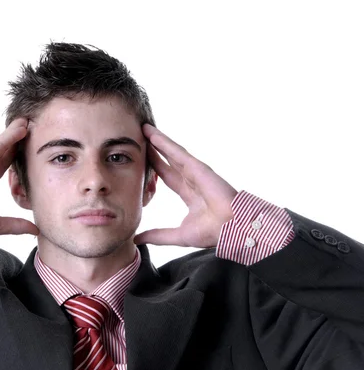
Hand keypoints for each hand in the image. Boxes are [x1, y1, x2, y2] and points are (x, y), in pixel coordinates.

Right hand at [0, 118, 38, 242]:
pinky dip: (11, 134)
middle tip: (32, 130)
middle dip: (17, 141)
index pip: (3, 167)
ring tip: (28, 122)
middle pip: (4, 152)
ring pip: (2, 144)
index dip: (15, 158)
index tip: (28, 150)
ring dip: (15, 133)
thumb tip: (35, 230)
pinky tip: (22, 127)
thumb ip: (16, 225)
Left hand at [134, 124, 237, 247]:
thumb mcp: (178, 235)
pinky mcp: (197, 167)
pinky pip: (177, 152)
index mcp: (189, 194)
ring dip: (157, 140)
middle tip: (138, 138)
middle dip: (154, 150)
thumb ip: (158, 235)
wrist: (231, 228)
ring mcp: (195, 172)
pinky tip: (152, 134)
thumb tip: (137, 239)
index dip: (154, 167)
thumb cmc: (213, 232)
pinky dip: (164, 142)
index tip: (141, 160)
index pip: (166, 176)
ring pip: (171, 152)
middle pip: (167, 160)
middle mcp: (191, 179)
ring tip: (143, 129)